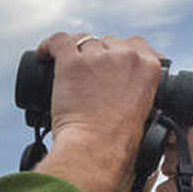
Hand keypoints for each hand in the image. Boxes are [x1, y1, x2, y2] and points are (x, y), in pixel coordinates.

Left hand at [33, 32, 164, 191]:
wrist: (97, 150)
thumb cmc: (118, 144)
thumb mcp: (146, 113)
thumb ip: (142, 94)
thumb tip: (127, 92)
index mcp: (150, 68)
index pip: (137, 44)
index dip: (120, 51)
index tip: (110, 59)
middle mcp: (127, 56)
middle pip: (109, 42)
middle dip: (99, 53)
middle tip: (87, 73)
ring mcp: (99, 58)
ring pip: (84, 41)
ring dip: (75, 52)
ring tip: (63, 66)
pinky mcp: (73, 62)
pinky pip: (58, 41)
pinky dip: (48, 46)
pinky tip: (42, 54)